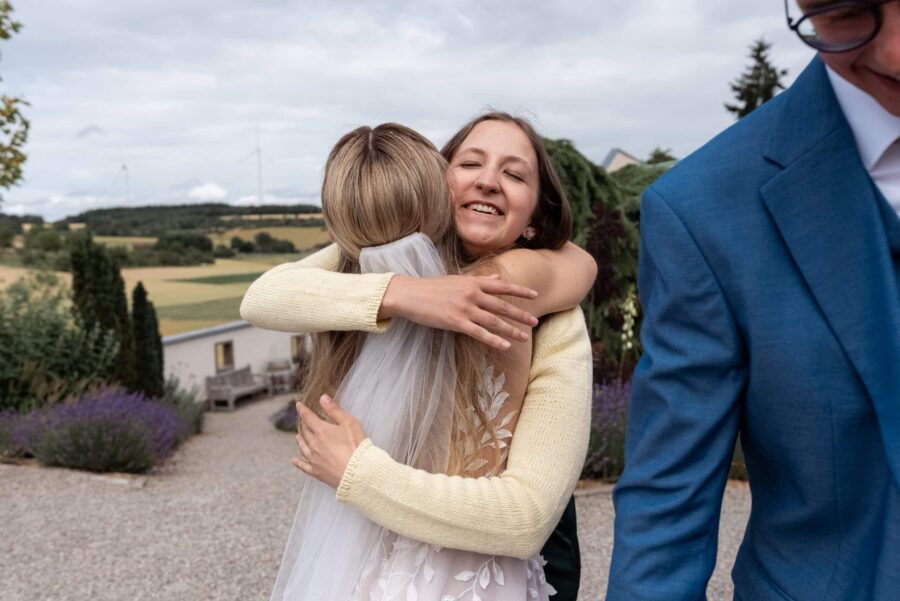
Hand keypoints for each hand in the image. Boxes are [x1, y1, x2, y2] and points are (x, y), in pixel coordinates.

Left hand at [292, 395, 366, 488]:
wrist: (358, 471)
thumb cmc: (356, 446)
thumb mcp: (348, 423)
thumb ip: (334, 410)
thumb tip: (322, 397)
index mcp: (321, 431)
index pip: (308, 418)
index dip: (303, 410)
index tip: (298, 405)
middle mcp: (314, 444)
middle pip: (304, 432)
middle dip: (303, 424)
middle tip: (302, 420)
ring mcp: (314, 459)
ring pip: (302, 447)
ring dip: (300, 440)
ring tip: (298, 436)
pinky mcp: (317, 472)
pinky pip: (303, 466)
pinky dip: (298, 462)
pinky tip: (294, 460)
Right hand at [379, 274, 538, 349]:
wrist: (409, 294)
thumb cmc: (432, 287)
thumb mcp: (457, 280)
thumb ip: (479, 280)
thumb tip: (497, 278)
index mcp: (473, 282)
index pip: (502, 286)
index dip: (520, 291)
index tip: (535, 295)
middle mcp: (472, 294)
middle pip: (502, 305)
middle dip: (520, 315)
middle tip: (535, 322)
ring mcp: (465, 309)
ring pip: (494, 321)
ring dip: (511, 330)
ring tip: (524, 338)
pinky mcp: (456, 322)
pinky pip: (479, 333)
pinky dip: (494, 340)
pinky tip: (505, 346)